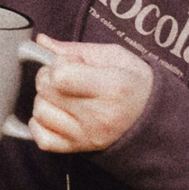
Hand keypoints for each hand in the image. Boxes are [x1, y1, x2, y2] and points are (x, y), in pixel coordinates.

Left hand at [28, 35, 154, 154]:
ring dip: (44, 100)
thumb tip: (40, 40)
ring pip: (39, 113)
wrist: (149, 115)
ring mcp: (88, 135)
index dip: (59, 64)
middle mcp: (100, 115)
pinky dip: (40, 125)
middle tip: (66, 77)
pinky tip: (55, 114)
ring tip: (62, 95)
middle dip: (49, 77)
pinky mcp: (78, 148)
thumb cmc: (130, 81)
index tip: (71, 64)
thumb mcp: (113, 56)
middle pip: (46, 91)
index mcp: (114, 88)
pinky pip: (42, 139)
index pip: (61, 76)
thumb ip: (74, 49)